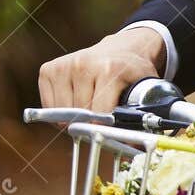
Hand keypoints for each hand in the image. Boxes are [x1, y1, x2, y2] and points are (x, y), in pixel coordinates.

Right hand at [37, 30, 163, 120]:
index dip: (101, 127)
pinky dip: (58, 111)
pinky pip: (48, 105)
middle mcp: (83, 64)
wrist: (120, 49)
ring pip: (60, 112)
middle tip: (97, 119)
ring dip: (71, 118)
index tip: (105, 131)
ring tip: (87, 109)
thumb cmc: (131, 72)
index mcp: (110, 69)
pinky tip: (73, 102)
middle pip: (78, 113)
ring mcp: (64, 66)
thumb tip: (135, 146)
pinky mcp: (48, 69)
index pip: (98, 112)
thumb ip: (142, 115)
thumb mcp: (145, 88)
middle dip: (87, 122)